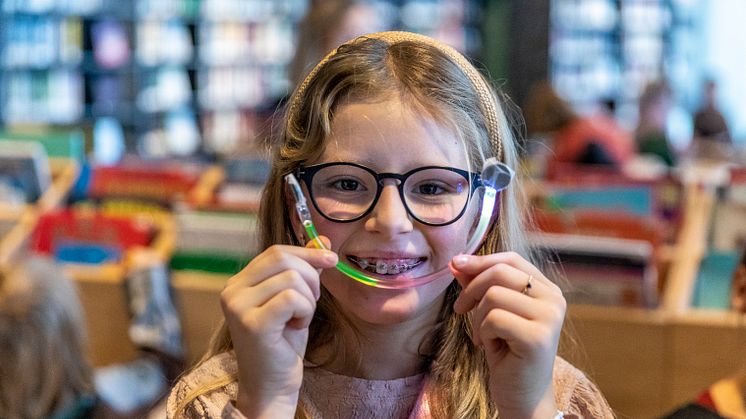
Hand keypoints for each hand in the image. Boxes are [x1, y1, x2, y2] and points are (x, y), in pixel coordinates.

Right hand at [220, 238, 337, 418]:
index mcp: (238, 282)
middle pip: (283, 258)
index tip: (330, 259)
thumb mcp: (296, 299)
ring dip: (309, 299)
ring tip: (299, 318)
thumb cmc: (284, 343)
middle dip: (311, 276)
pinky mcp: (252, 323)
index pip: (276, 251)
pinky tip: (296, 327)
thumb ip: (304, 270)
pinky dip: (305, 311)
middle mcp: (232, 291)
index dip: (307, 252)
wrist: (273, 385)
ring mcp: (238, 306)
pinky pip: (293, 298)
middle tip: (312, 301)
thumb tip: (324, 241)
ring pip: (292, 278)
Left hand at [450, 252, 565, 418]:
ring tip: (483, 335)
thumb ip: (479, 285)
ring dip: (477, 317)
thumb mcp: (490, 312)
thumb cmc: (506, 352)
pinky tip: (490, 347)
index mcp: (547, 289)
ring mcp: (549, 318)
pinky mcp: (538, 338)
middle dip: (471, 289)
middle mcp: (554, 299)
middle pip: (500, 273)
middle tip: (460, 310)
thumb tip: (456, 261)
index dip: (480, 260)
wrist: (522, 396)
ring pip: (494, 295)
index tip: (455, 264)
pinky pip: (493, 319)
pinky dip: (482, 333)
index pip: (512, 259)